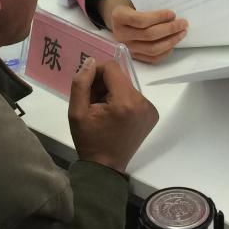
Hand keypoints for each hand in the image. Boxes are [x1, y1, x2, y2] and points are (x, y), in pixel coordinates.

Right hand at [69, 58, 158, 172]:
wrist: (106, 167)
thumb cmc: (89, 140)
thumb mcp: (76, 112)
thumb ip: (81, 83)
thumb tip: (91, 61)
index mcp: (124, 101)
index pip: (112, 68)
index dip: (96, 72)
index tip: (87, 88)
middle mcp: (142, 102)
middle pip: (120, 77)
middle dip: (104, 84)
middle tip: (93, 102)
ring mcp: (150, 109)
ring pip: (126, 86)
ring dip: (113, 92)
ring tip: (103, 111)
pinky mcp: (152, 114)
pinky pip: (134, 96)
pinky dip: (122, 100)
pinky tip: (114, 116)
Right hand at [98, 0, 187, 63]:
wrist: (120, 18)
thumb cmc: (131, 5)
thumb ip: (149, 4)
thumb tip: (173, 14)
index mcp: (119, 17)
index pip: (140, 20)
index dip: (158, 18)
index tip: (173, 13)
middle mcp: (120, 34)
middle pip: (148, 35)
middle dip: (169, 29)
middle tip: (183, 23)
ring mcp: (127, 47)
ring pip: (152, 49)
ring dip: (170, 41)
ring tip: (182, 33)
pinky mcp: (134, 56)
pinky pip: (152, 58)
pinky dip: (166, 51)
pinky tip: (173, 42)